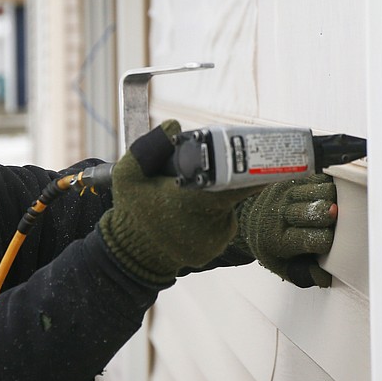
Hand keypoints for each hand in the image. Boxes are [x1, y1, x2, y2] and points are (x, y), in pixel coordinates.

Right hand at [99, 120, 258, 282]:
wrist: (131, 255)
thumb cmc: (132, 212)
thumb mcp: (128, 175)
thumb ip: (149, 147)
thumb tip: (173, 124)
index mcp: (193, 199)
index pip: (234, 180)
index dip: (245, 168)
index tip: (253, 157)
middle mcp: (209, 221)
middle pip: (231, 191)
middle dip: (222, 180)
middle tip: (204, 176)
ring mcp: (214, 239)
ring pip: (226, 208)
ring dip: (214, 199)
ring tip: (187, 200)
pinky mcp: (213, 250)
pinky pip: (220, 226)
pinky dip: (210, 219)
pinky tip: (187, 218)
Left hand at [232, 174, 337, 287]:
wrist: (250, 220)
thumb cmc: (271, 244)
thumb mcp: (282, 266)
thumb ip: (304, 275)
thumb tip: (325, 277)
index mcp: (277, 241)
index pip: (314, 240)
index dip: (328, 241)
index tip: (329, 242)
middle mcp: (279, 215)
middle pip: (318, 212)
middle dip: (332, 218)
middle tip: (334, 222)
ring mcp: (283, 194)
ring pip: (321, 191)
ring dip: (332, 200)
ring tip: (330, 208)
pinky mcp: (289, 180)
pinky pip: (318, 178)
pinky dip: (326, 186)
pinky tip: (325, 196)